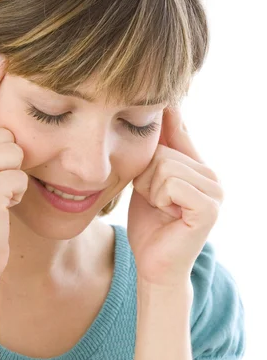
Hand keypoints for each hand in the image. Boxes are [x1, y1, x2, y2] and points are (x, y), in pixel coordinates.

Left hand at [127, 106, 223, 289]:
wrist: (153, 264)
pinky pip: (171, 184)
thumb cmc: (149, 224)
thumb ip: (156, 152)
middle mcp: (211, 176)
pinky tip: (167, 214)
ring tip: (159, 207)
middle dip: (145, 176)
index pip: (179, 131)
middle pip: (163, 151)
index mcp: (198, 168)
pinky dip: (159, 199)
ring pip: (164, 166)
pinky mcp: (209, 208)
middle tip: (152, 199)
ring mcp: (214, 192)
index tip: (159, 95)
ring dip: (150, 190)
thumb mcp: (148, 182)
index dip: (166, 116)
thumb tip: (161, 110)